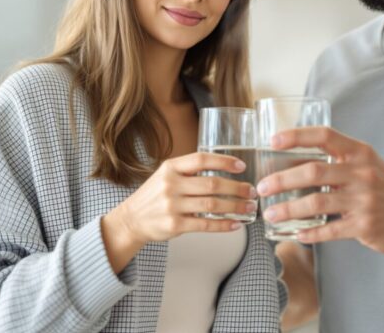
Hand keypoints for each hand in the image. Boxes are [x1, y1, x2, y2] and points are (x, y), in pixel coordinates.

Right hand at [107, 152, 256, 245]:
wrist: (131, 219)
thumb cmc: (154, 196)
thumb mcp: (166, 175)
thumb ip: (189, 171)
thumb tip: (224, 171)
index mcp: (170, 167)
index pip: (201, 159)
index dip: (224, 161)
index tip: (241, 166)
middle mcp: (171, 184)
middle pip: (211, 184)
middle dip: (236, 188)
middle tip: (251, 191)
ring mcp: (172, 205)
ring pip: (212, 204)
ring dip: (235, 207)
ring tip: (248, 208)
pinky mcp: (174, 225)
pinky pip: (205, 224)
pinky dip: (223, 225)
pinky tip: (235, 224)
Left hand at [256, 127, 383, 255]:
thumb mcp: (369, 165)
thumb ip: (340, 161)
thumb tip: (295, 161)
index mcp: (360, 153)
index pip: (324, 135)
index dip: (296, 135)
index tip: (272, 141)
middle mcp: (362, 173)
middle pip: (312, 172)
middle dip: (281, 180)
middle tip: (262, 188)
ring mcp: (364, 200)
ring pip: (316, 203)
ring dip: (288, 209)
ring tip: (271, 214)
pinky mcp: (365, 226)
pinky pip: (329, 230)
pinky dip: (309, 233)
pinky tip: (296, 234)